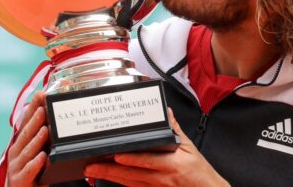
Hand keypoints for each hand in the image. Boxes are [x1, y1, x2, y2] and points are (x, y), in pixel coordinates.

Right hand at [7, 91, 48, 186]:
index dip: (32, 108)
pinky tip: (43, 157)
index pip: (26, 122)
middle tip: (43, 108)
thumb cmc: (32, 172)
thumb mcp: (38, 151)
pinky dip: (35, 163)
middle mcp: (17, 152)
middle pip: (26, 134)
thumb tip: (57, 116)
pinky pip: (29, 171)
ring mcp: (17, 166)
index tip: (40, 94)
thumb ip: (45, 136)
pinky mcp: (21, 180)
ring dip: (36, 140)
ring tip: (45, 129)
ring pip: (27, 151)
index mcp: (21, 143)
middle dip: (34, 121)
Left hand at [84, 108, 229, 186]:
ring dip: (111, 177)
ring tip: (94, 171)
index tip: (116, 154)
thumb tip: (167, 113)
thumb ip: (176, 130)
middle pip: (132, 174)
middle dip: (110, 170)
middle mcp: (163, 178)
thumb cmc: (200, 172)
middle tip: (92, 165)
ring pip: (130, 183)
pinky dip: (122, 184)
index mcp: (172, 163)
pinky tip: (111, 179)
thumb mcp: (191, 148)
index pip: (148, 160)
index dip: (131, 159)